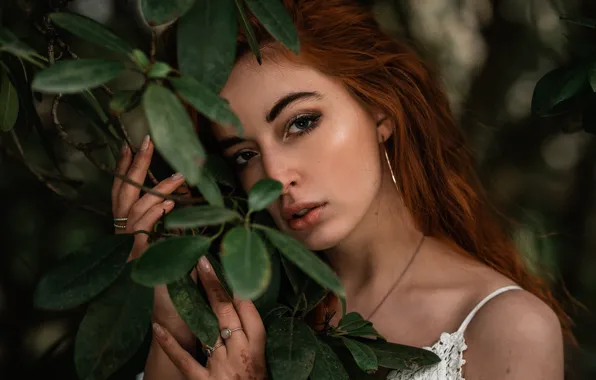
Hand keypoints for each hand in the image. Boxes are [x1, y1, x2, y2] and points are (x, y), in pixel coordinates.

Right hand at [111, 135, 191, 341]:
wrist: (175, 320)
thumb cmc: (180, 284)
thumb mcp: (178, 247)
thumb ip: (177, 225)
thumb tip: (186, 199)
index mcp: (133, 232)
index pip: (125, 195)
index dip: (126, 170)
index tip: (130, 145)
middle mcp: (126, 238)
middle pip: (123, 196)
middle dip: (133, 167)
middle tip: (143, 140)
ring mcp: (130, 250)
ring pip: (134, 210)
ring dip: (156, 189)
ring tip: (178, 175)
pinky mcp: (139, 262)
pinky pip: (142, 231)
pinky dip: (154, 214)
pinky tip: (169, 203)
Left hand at [152, 256, 267, 379]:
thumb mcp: (256, 364)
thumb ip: (247, 341)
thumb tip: (235, 310)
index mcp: (257, 352)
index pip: (251, 313)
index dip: (239, 288)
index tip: (229, 268)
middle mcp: (240, 356)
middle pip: (229, 314)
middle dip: (216, 285)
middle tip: (204, 260)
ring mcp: (221, 369)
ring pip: (210, 330)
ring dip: (196, 304)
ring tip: (184, 279)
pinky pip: (186, 361)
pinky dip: (170, 344)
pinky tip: (157, 328)